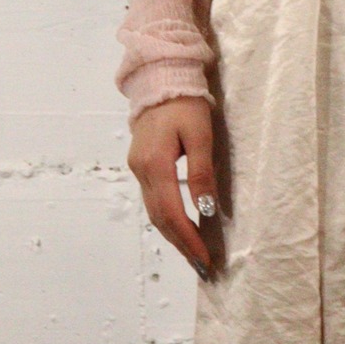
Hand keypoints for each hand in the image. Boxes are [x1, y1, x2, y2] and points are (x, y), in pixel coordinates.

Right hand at [127, 96, 220, 279]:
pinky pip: (154, 200)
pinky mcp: (141, 165)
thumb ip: (202, 173)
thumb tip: (206, 208)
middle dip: (181, 244)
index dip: (188, 238)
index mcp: (155, 165)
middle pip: (160, 218)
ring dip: (173, 235)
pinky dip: (167, 218)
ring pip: (154, 212)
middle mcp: (142, 171)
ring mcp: (138, 169)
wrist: (161, 78)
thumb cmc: (186, 104)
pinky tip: (181, 227)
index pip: (172, 212)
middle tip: (202, 265)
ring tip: (193, 253)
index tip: (204, 258)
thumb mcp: (201, 136)